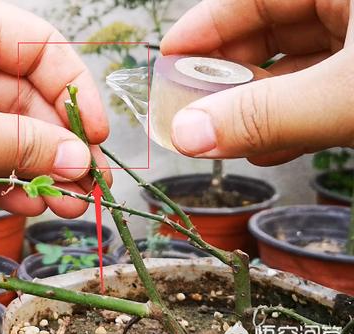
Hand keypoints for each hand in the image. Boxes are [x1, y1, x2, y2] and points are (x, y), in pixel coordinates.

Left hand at [0, 0, 109, 232]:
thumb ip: (25, 147)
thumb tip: (79, 159)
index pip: (41, 47)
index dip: (76, 92)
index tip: (99, 138)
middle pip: (19, 95)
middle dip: (54, 144)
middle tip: (85, 187)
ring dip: (27, 169)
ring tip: (60, 206)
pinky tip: (17, 203)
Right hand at [161, 0, 353, 165]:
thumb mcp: (344, 96)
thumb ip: (265, 114)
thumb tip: (189, 133)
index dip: (205, 28)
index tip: (170, 59)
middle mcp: (352, 8)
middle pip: (272, 34)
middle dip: (230, 77)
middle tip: (193, 106)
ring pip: (299, 70)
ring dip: (259, 109)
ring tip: (224, 136)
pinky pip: (326, 96)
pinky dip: (296, 123)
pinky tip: (269, 149)